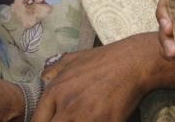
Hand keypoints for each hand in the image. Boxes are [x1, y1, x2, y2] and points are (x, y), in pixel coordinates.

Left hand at [33, 33, 174, 121]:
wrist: (132, 62)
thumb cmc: (102, 60)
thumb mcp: (72, 59)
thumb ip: (53, 71)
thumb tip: (42, 79)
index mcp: (55, 91)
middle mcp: (67, 107)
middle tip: (71, 121)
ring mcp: (86, 117)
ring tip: (86, 118)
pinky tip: (98, 119)